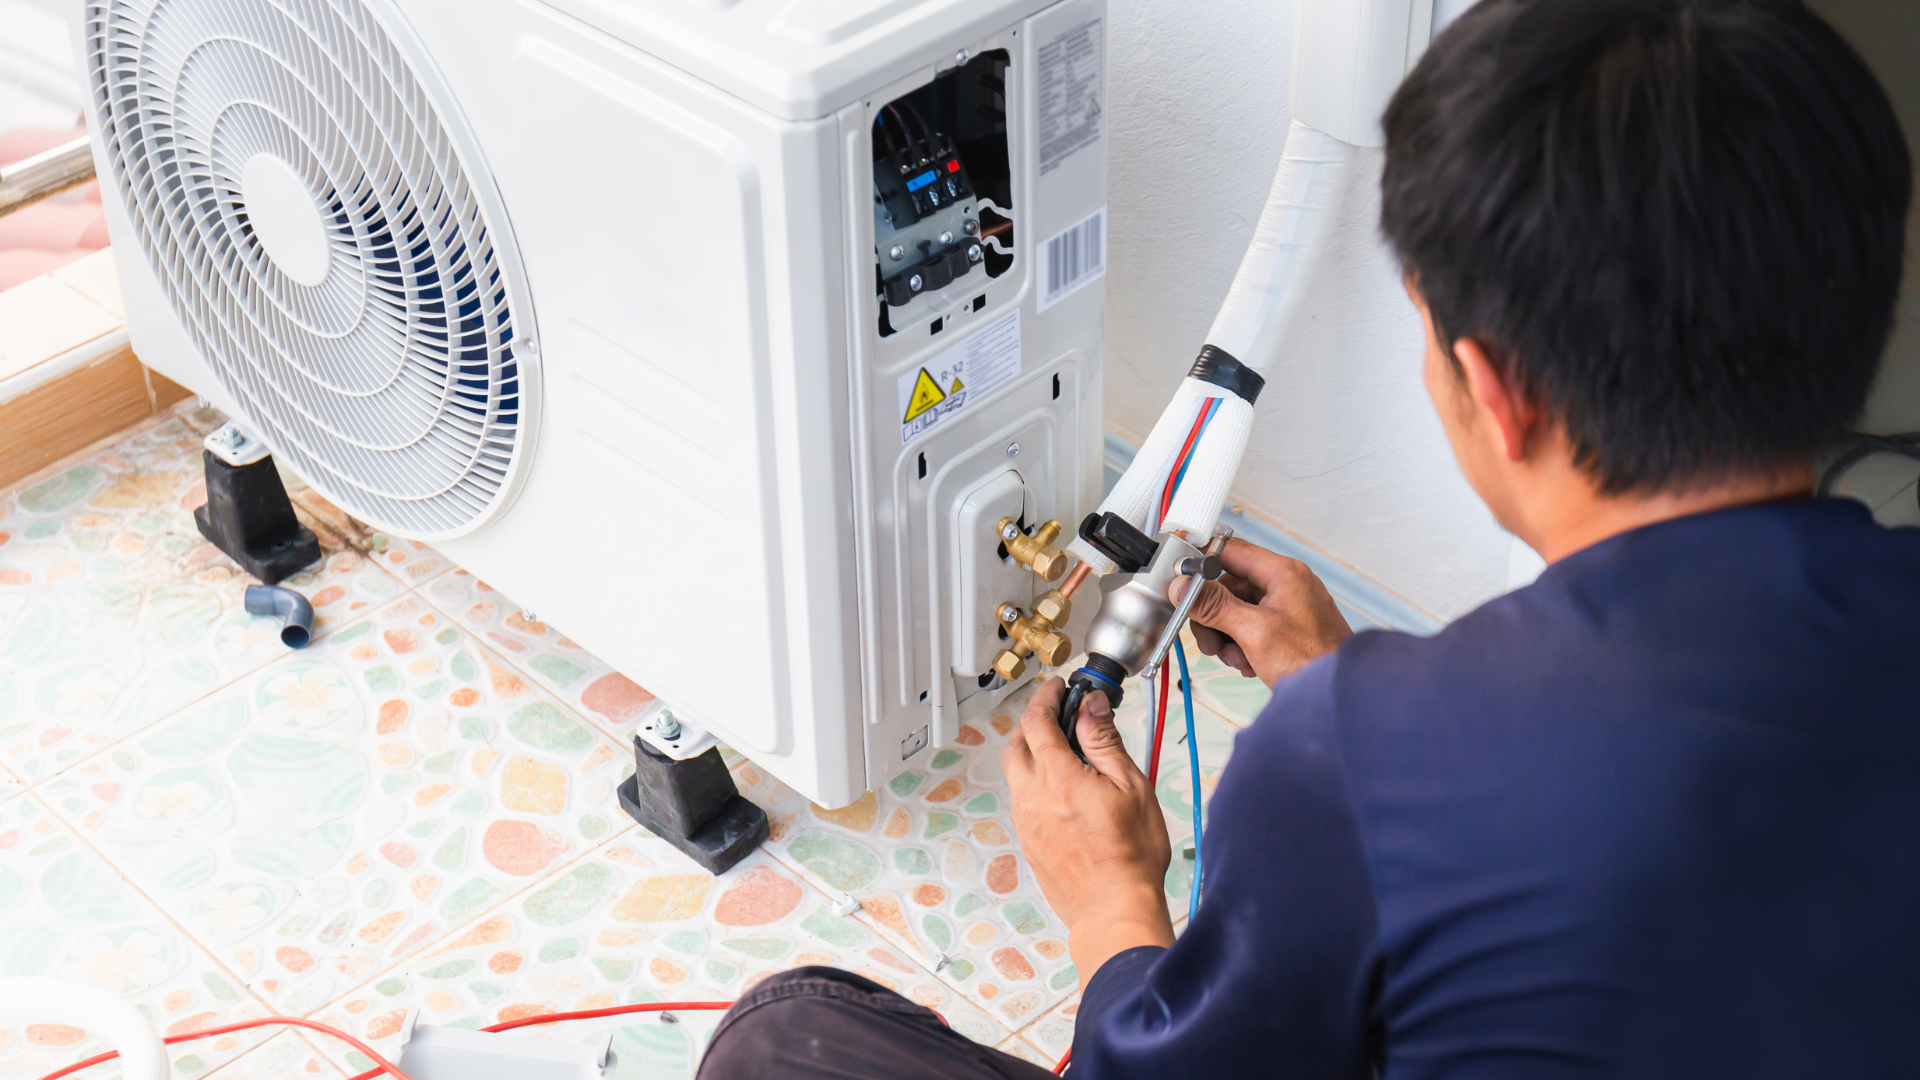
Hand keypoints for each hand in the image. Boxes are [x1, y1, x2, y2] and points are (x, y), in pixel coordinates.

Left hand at [1003, 678, 1174, 984]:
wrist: (1113, 910)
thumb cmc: (1130, 856)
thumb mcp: (1131, 786)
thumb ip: (1105, 742)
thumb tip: (1091, 707)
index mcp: (1058, 778)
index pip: (1037, 721)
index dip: (1046, 697)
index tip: (1058, 688)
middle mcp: (1032, 798)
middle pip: (1016, 743)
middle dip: (1033, 722)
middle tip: (1058, 715)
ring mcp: (1026, 822)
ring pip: (1016, 773)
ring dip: (1032, 753)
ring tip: (1064, 752)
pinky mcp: (1028, 842)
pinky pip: (1022, 799)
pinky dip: (1035, 782)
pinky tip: (1062, 789)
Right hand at [1172, 537, 1351, 685]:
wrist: (1337, 695)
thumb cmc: (1312, 661)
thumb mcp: (1254, 631)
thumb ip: (1215, 606)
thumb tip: (1183, 587)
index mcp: (1282, 573)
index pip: (1230, 551)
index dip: (1202, 566)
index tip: (1183, 584)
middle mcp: (1285, 584)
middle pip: (1229, 587)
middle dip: (1214, 617)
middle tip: (1211, 642)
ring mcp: (1286, 606)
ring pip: (1236, 610)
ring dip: (1227, 636)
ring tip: (1236, 658)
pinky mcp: (1286, 627)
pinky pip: (1250, 627)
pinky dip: (1242, 645)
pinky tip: (1249, 663)